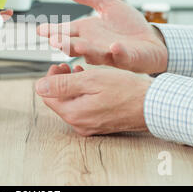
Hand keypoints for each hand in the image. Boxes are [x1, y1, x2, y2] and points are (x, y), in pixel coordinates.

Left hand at [35, 64, 152, 135]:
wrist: (153, 106)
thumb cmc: (126, 90)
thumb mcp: (91, 80)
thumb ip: (63, 85)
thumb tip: (39, 87)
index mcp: (74, 113)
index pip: (48, 96)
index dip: (50, 78)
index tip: (59, 65)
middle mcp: (79, 124)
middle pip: (58, 101)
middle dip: (60, 82)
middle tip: (69, 66)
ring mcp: (90, 126)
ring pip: (71, 104)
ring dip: (72, 87)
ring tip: (80, 71)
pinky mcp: (100, 125)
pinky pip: (84, 109)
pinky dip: (83, 95)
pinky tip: (92, 84)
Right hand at [37, 0, 167, 73]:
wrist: (152, 41)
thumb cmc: (127, 26)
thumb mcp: (106, 4)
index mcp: (87, 32)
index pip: (65, 31)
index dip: (52, 31)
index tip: (40, 30)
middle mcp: (94, 45)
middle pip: (75, 45)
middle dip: (65, 44)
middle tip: (54, 41)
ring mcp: (110, 53)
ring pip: (94, 54)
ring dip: (85, 50)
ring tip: (76, 45)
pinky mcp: (128, 58)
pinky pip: (122, 57)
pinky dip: (118, 53)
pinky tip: (114, 48)